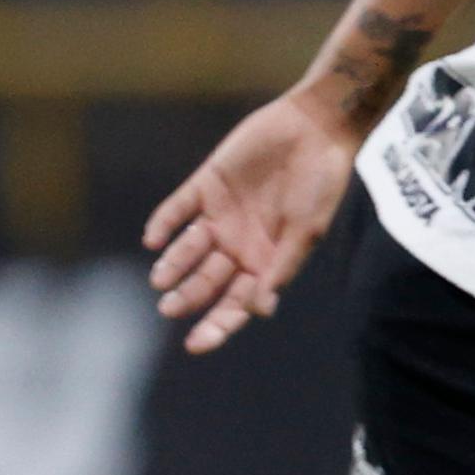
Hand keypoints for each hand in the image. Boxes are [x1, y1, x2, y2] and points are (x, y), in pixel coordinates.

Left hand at [143, 94, 361, 353]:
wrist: (316, 130)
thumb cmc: (321, 184)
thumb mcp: (306, 231)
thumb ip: (280, 266)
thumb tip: (259, 308)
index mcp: (267, 260)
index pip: (237, 302)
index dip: (217, 325)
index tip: (195, 345)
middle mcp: (240, 243)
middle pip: (207, 280)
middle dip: (189, 297)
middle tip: (170, 307)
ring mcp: (221, 215)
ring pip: (188, 249)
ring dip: (173, 266)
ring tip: (160, 280)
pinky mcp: (206, 185)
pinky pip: (178, 209)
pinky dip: (164, 224)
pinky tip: (154, 239)